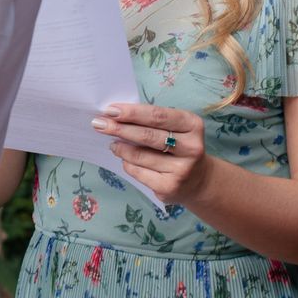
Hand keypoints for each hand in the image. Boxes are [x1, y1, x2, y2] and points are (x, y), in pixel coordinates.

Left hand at [93, 102, 211, 203]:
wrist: (198, 181)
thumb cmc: (179, 147)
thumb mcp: (176, 129)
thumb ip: (153, 122)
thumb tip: (115, 116)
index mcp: (193, 126)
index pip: (158, 116)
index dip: (132, 112)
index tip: (110, 110)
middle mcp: (191, 148)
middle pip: (147, 135)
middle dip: (119, 128)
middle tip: (99, 124)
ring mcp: (181, 170)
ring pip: (139, 155)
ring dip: (120, 148)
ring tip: (112, 144)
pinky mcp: (169, 187)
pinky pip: (138, 171)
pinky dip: (127, 163)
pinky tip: (124, 158)